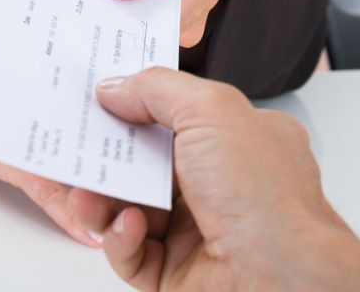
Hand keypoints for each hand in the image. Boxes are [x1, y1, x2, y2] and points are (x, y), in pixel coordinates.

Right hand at [70, 68, 343, 289]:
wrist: (284, 279)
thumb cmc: (266, 197)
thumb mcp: (210, 111)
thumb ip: (156, 89)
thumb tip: (115, 87)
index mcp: (232, 141)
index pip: (171, 116)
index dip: (132, 108)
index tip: (95, 102)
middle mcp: (214, 184)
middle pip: (141, 165)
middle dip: (105, 158)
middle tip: (75, 151)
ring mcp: (194, 230)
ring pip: (128, 209)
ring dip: (102, 200)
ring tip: (87, 196)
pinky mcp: (175, 272)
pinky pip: (131, 252)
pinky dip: (121, 238)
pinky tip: (130, 227)